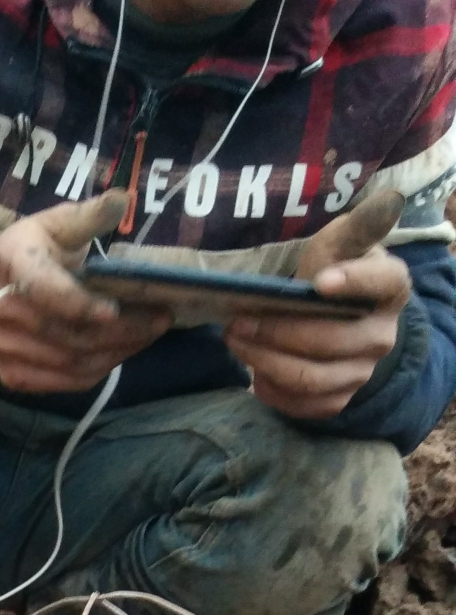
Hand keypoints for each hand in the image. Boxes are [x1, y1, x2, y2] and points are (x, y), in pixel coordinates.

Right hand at [0, 188, 172, 391]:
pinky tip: (122, 352)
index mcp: (13, 262)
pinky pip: (65, 381)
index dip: (78, 304)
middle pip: (68, 333)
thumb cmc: (28, 252)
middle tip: (159, 319)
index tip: (114, 309)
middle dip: (121, 330)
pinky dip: (99, 370)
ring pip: (72, 361)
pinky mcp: (14, 376)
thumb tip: (122, 199)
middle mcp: (1, 311)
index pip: (44, 289)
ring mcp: (5, 349)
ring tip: (148, 334)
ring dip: (117, 352)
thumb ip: (87, 216)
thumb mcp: (53, 223)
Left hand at [225, 190, 409, 417]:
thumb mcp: (341, 244)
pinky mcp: (337, 400)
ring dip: (263, 360)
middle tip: (236, 320)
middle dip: (276, 332)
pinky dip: (270, 388)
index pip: (381, 282)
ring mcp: (361, 373)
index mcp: (391, 287)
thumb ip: (356, 227)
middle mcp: (382, 336)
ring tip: (234, 339)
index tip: (319, 281)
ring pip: (309, 378)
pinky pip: (301, 405)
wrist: (333, 320)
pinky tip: (253, 368)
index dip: (353, 282)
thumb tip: (388, 200)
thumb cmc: (331, 273)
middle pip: (328, 341)